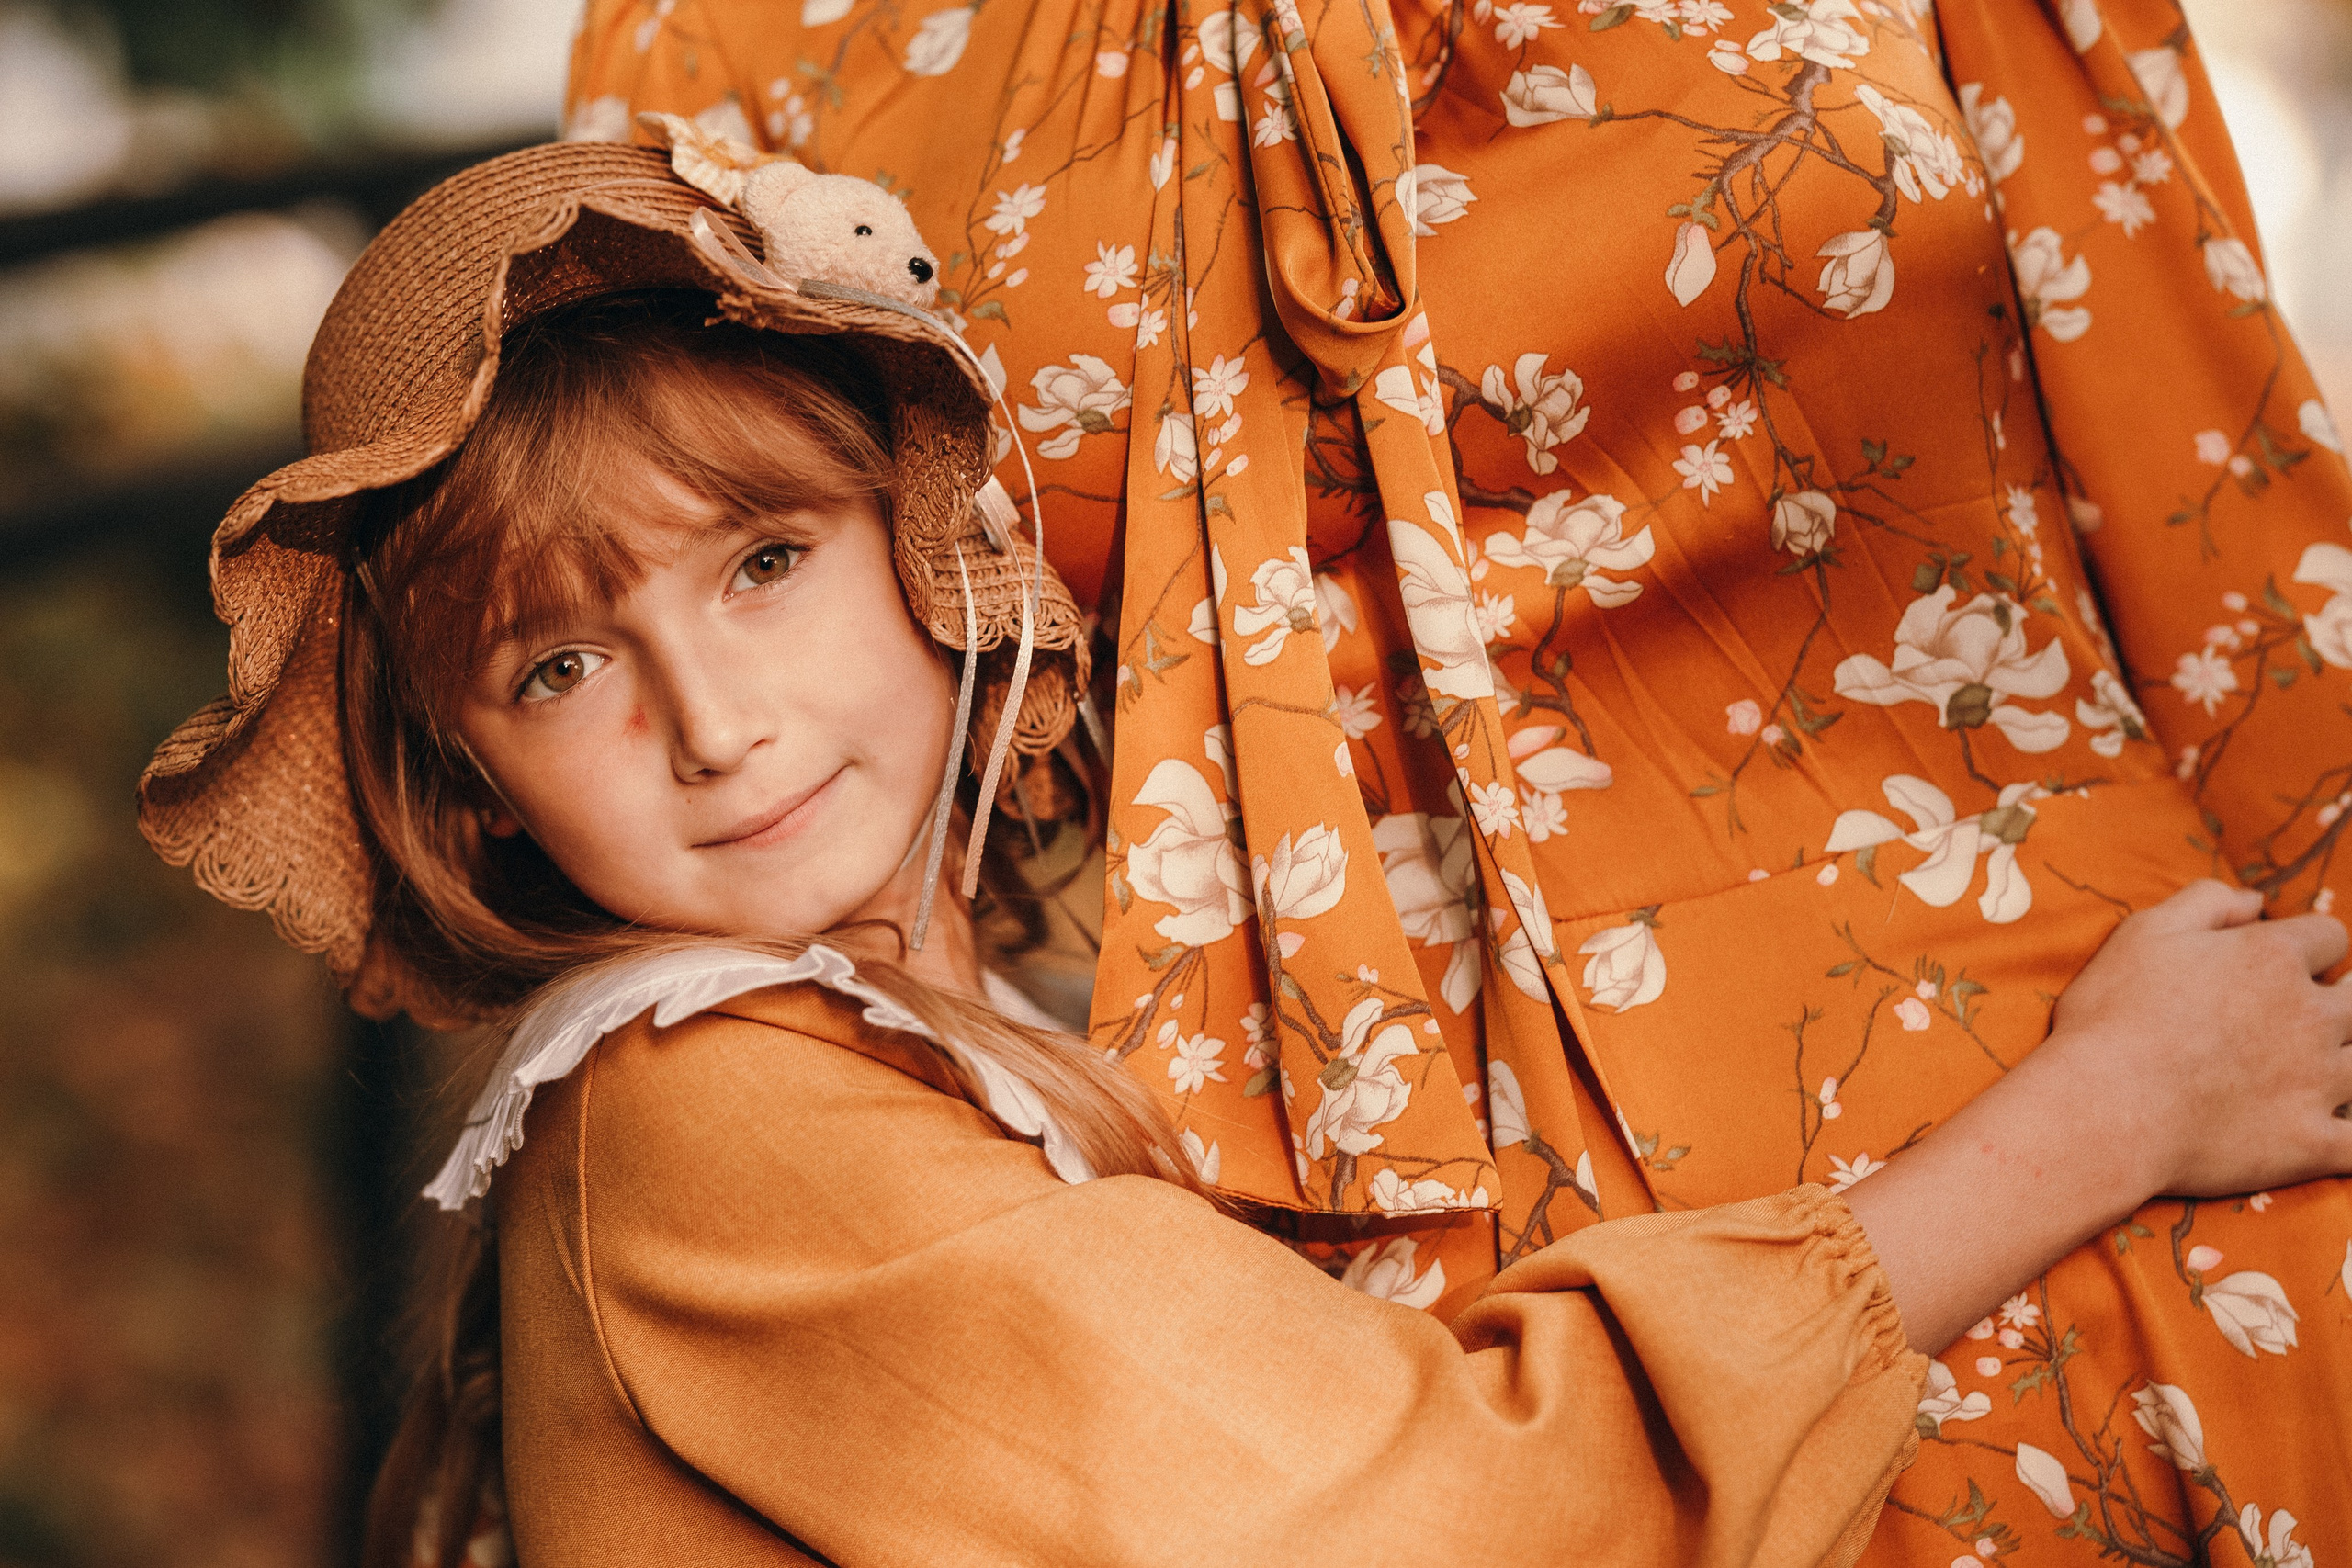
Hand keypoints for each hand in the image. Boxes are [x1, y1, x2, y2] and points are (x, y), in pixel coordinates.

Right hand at [2046, 879, 2351, 1197]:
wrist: (2104, 1108)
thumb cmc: (2114, 1017)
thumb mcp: (2144, 933)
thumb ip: (2206, 901)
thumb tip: (2254, 899)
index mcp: (2273, 959)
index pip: (2329, 936)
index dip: (2307, 946)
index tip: (2282, 963)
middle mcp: (2309, 1016)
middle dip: (2340, 1000)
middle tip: (2299, 1017)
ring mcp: (2318, 1082)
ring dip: (2343, 1063)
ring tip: (2306, 1070)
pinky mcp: (2311, 1141)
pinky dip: (2350, 1135)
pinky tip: (2335, 1129)